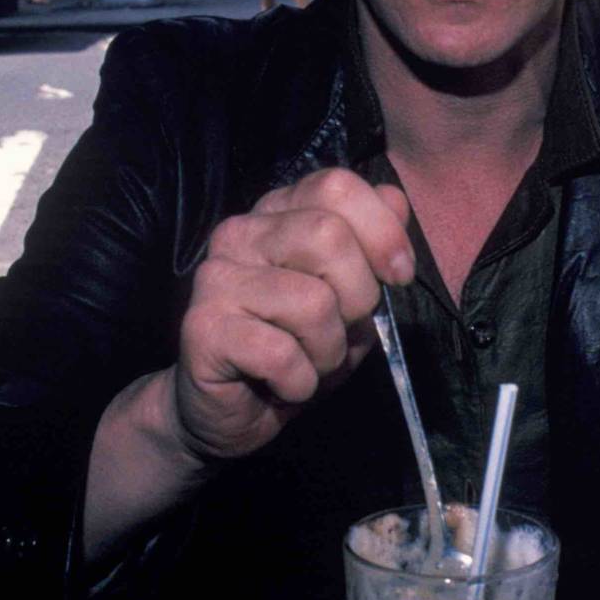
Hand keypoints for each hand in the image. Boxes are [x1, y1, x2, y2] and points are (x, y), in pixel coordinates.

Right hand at [168, 167, 415, 465]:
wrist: (231, 413)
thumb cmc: (296, 350)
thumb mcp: (350, 298)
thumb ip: (371, 247)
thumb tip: (394, 199)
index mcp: (277, 214)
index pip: (337, 186)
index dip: (382, 232)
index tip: (398, 275)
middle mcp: (240, 233)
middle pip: (328, 235)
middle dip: (358, 298)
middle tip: (340, 331)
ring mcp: (215, 277)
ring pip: (312, 301)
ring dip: (329, 351)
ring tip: (308, 363)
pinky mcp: (202, 327)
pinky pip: (281, 354)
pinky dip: (300, 382)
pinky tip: (283, 385)